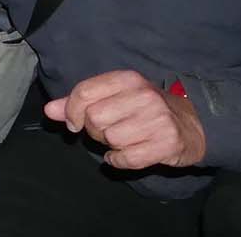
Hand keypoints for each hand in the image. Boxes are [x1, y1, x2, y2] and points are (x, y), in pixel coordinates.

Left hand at [44, 70, 206, 169]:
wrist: (191, 125)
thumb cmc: (142, 109)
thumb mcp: (112, 97)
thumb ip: (78, 102)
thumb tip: (49, 111)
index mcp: (128, 79)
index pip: (84, 93)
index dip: (71, 112)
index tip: (74, 123)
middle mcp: (144, 96)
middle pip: (94, 119)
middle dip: (94, 130)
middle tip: (108, 130)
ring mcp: (158, 120)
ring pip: (110, 139)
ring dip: (110, 145)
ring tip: (124, 139)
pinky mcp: (167, 144)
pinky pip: (126, 159)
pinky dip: (119, 160)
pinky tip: (126, 154)